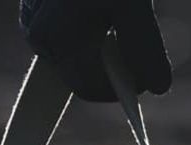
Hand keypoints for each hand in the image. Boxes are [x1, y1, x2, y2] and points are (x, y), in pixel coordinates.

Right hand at [18, 0, 171, 101]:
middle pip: (80, 75)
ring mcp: (32, 23)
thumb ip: (147, 51)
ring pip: (74, 58)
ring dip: (102, 52)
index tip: (147, 76)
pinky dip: (89, 36)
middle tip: (137, 48)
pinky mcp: (33, 11)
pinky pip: (65, 39)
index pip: (89, 88)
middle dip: (112, 70)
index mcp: (57, 40)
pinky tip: (104, 17)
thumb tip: (158, 89)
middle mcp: (38, 36)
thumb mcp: (133, 9)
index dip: (121, 90)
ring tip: (120, 25)